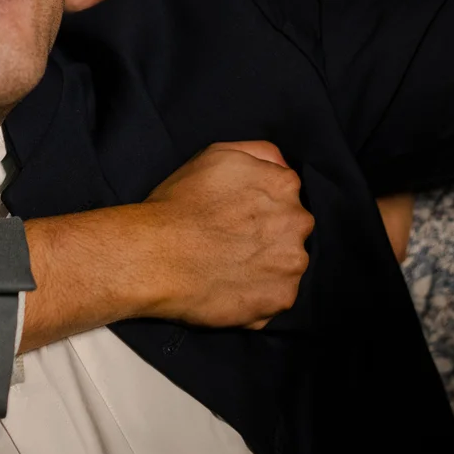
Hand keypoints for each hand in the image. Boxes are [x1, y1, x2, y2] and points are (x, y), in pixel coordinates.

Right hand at [19, 141, 311, 351]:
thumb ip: (259, 154)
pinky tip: (229, 289)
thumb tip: (282, 167)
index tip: (234, 218)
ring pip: (286, 265)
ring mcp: (292, 263)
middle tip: (230, 245)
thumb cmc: (178, 204)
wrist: (155, 256)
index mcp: (285, 185)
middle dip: (268, 237)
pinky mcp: (281, 299)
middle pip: (291, 230)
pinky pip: (275, 299)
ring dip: (265, 268)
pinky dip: (257, 297)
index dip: (258, 208)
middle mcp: (298, 222)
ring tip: (228, 270)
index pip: (285, 196)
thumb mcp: (216, 155)